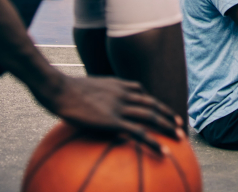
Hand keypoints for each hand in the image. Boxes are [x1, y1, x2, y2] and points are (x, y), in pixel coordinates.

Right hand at [41, 73, 182, 152]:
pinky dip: (155, 142)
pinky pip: (139, 133)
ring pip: (150, 116)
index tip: (162, 110)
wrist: (58, 89)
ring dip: (168, 126)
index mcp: (116, 85)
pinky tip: (164, 152)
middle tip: (179, 125)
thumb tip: (90, 112)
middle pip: (151, 103)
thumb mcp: (80, 91)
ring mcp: (120, 106)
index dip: (153, 101)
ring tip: (180, 137)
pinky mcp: (114, 121)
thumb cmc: (61, 92)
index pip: (141, 91)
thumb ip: (91, 100)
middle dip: (167, 114)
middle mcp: (123, 93)